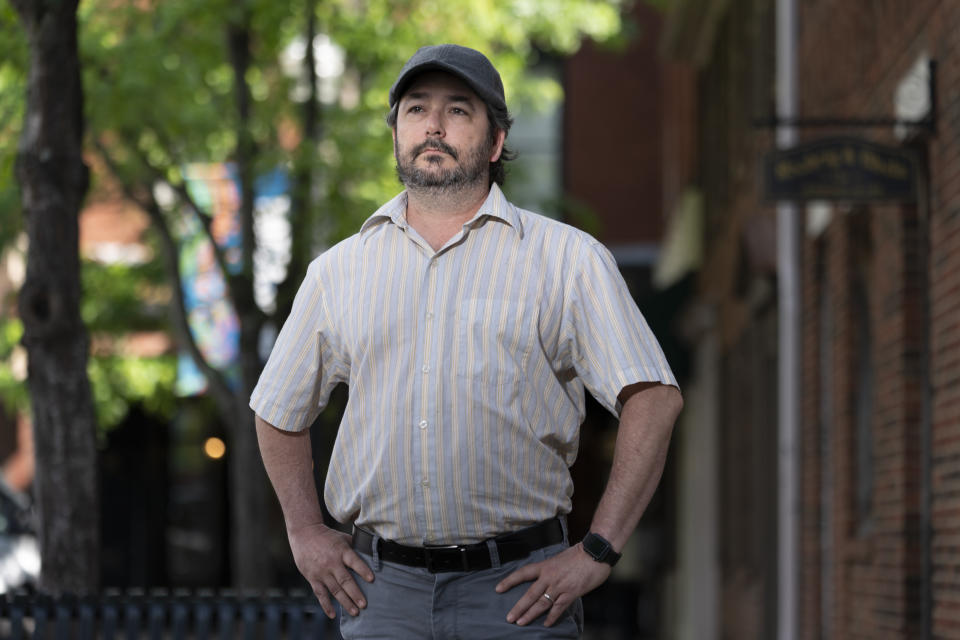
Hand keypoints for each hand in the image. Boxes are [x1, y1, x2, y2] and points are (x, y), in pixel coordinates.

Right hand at [288, 523, 373, 618]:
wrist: (304, 534)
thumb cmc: (328, 536)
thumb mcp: (342, 538)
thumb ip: (355, 547)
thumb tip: (373, 553)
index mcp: (341, 551)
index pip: (354, 561)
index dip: (363, 570)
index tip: (372, 579)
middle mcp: (331, 563)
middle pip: (345, 580)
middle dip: (355, 593)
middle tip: (364, 605)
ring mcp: (321, 572)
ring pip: (334, 590)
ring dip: (345, 602)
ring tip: (355, 612)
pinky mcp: (313, 578)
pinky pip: (320, 594)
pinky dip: (326, 605)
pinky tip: (333, 615)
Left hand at [494, 543, 610, 626]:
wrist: (594, 553)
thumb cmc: (579, 554)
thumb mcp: (559, 558)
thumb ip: (551, 570)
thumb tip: (545, 579)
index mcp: (545, 566)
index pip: (523, 573)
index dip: (509, 581)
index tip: (498, 588)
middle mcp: (549, 577)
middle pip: (530, 594)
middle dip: (518, 607)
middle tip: (509, 617)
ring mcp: (560, 586)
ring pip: (541, 603)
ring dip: (530, 614)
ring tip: (521, 623)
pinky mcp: (571, 593)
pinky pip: (558, 608)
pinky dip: (552, 617)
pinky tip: (546, 624)